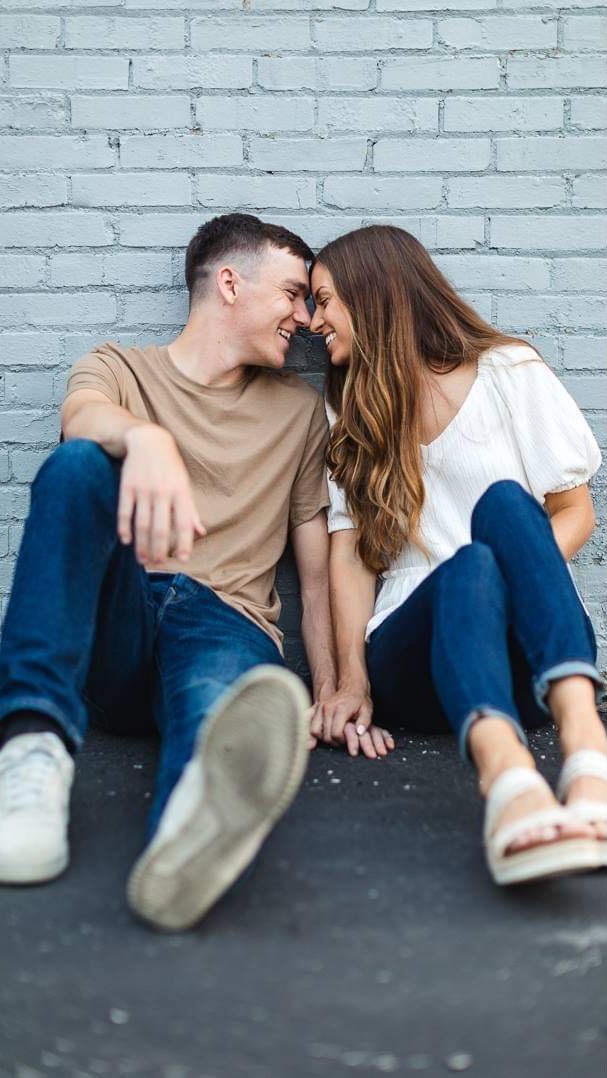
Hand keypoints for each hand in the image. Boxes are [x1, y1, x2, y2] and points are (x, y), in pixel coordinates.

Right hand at [118, 425, 205, 566]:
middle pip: (159, 529)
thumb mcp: (185, 486)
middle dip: (158, 550)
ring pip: (141, 524)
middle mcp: (162, 492)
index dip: (183, 543)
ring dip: (141, 545)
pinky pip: (125, 512)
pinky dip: (124, 528)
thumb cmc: (171, 468)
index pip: (183, 523)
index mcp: (180, 492)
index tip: (182, 559)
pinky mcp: (127, 486)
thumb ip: (191, 510)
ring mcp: (143, 489)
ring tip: (142, 560)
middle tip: (157, 564)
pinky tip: (126, 541)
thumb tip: (201, 532)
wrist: (149, 441)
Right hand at [308, 688, 394, 758]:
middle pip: (326, 735)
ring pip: (315, 731)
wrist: (351, 686)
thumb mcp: (367, 710)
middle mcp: (328, 708)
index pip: (336, 733)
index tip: (347, 737)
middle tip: (342, 737)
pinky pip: (311, 726)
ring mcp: (320, 707)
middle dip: (334, 740)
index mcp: (341, 709)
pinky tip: (326, 730)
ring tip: (334, 734)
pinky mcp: (316, 708)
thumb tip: (359, 732)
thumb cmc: (360, 700)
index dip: (342, 740)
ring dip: (324, 737)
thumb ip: (364, 722)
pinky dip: (317, 731)